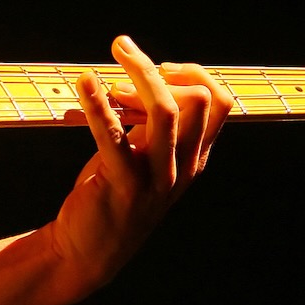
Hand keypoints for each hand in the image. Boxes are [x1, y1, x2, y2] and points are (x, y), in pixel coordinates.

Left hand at [48, 35, 232, 292]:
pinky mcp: (122, 184)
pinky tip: (84, 82)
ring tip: (115, 53)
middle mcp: (183, 166)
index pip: (220, 102)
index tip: (158, 68)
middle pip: (198, 99)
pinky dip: (96, 103)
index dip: (192, 74)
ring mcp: (157, 178)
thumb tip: (145, 74)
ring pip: (166, 111)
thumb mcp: (146, 155)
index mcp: (194, 156)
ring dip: (139, 74)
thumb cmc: (115, 192)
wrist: (89, 251)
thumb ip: (154, 122)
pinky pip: (112, 135)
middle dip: (161, 71)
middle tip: (122, 63)